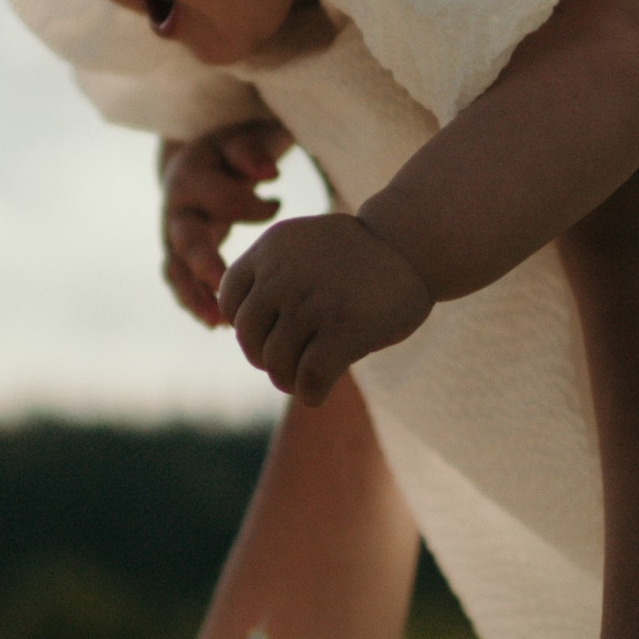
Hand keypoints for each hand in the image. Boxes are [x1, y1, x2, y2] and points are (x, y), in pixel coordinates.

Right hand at [160, 119, 293, 327]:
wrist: (201, 162)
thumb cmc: (230, 152)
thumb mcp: (239, 139)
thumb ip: (250, 150)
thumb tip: (270, 173)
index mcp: (189, 175)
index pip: (219, 197)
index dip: (251, 205)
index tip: (278, 204)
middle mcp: (175, 210)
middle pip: (185, 240)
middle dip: (204, 265)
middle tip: (226, 289)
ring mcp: (173, 237)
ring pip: (176, 272)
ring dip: (195, 298)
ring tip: (220, 323)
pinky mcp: (180, 257)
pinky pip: (181, 284)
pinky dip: (196, 305)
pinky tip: (221, 324)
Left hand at [218, 211, 435, 404]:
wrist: (413, 245)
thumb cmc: (357, 256)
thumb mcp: (303, 247)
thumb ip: (267, 275)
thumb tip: (225, 320)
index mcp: (270, 249)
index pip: (230, 302)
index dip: (248, 326)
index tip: (274, 332)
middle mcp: (284, 274)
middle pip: (250, 338)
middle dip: (265, 358)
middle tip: (288, 363)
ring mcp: (313, 302)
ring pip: (276, 363)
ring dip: (288, 380)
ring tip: (304, 378)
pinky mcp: (344, 330)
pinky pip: (308, 379)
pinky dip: (310, 393)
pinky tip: (319, 392)